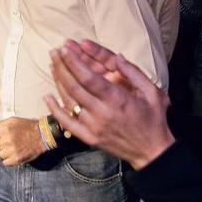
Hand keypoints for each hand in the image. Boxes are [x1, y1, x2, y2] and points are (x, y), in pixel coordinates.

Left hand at [0, 117, 44, 165]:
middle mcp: (7, 140)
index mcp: (5, 129)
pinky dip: (7, 159)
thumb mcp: (12, 120)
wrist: (42, 135)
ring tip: (7, 150)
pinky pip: (5, 163)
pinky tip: (12, 154)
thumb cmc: (27, 126)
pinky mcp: (17, 159)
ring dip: (1, 153)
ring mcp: (12, 151)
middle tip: (2, 144)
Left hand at [45, 41, 174, 170]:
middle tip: (54, 52)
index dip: (74, 62)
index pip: (89, 78)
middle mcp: (102, 113)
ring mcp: (93, 127)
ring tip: (53, 65)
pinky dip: (55, 110)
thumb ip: (133, 73)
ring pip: (68, 101)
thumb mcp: (152, 92)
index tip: (65, 49)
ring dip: (58, 82)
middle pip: (74, 87)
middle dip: (62, 67)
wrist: (152, 151)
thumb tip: (117, 57)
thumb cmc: (153, 119)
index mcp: (117, 99)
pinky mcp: (88, 138)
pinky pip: (67, 123)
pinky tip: (47, 97)